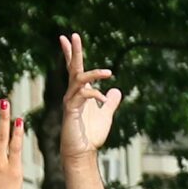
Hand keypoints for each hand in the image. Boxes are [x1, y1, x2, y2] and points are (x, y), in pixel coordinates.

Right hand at [55, 34, 122, 160]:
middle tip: (74, 35)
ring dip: (94, 74)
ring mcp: (71, 101)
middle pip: (72, 68)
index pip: (75, 69)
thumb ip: (110, 103)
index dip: (72, 54)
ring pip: (78, 80)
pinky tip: (104, 99)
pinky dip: (95, 95)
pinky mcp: (71, 110)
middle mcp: (73, 94)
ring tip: (108, 73)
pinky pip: (82, 96)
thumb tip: (117, 90)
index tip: (70, 37)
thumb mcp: (105, 116)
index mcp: (80, 93)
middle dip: (74, 52)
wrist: (82, 152)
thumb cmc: (91, 136)